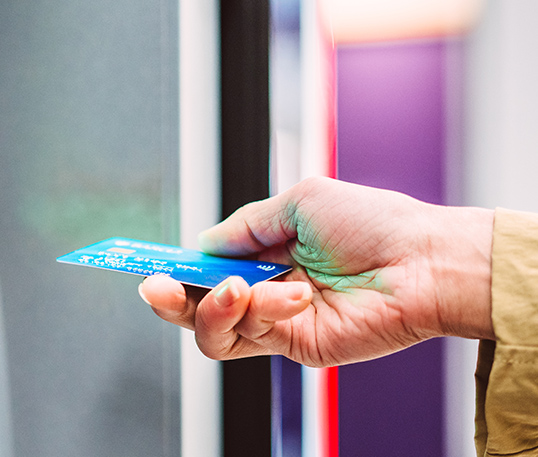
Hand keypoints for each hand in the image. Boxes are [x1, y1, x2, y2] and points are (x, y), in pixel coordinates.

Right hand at [139, 177, 493, 366]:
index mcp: (266, 255)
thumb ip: (246, 226)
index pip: (204, 267)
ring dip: (213, 307)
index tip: (143, 262)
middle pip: (195, 306)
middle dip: (169, 298)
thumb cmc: (377, 224)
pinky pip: (247, 338)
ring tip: (236, 287)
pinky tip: (287, 292)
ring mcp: (278, 323)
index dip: (172, 267)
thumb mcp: (300, 202)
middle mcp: (266, 291)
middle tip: (155, 285)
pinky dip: (258, 312)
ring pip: (211, 330)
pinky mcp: (294, 347)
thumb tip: (203, 244)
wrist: (423, 262)